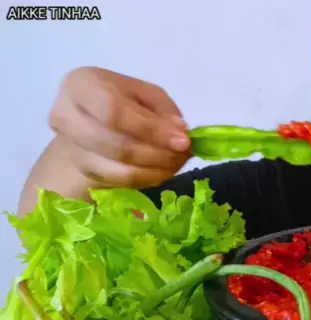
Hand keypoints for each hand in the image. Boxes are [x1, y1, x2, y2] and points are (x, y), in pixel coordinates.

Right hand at [48, 66, 190, 187]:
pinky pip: (117, 181)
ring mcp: (70, 146)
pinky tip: (163, 171)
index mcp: (81, 84)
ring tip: (177, 162)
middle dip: (156, 153)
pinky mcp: (81, 169)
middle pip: (114, 144)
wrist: (93, 122)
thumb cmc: (124, 101)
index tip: (182, 140)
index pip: (113, 111)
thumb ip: (164, 111)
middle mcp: (65, 115)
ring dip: (154, 169)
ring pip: (116, 167)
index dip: (150, 129)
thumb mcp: (147, 95)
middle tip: (183, 153)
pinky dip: (146, 179)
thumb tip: (179, 133)